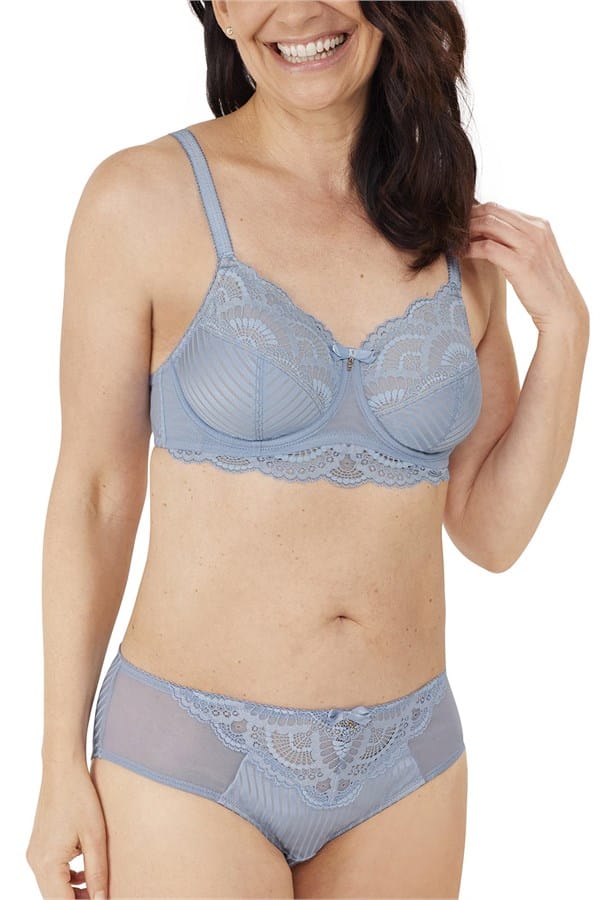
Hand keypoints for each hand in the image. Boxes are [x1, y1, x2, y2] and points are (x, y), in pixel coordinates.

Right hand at [26, 763, 107, 898]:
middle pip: (54, 899)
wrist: (63, 770)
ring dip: (72, 894)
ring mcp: (35, 855)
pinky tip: (84, 874)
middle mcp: (36, 862)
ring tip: (96, 889)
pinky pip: (50, 874)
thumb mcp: (95, 837)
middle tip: (101, 896)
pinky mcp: (39, 847)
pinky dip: (66, 880)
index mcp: (47, 863)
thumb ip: (97, 873)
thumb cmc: (80, 798)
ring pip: (52, 888)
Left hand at [464, 201, 588, 333]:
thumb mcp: (534, 254)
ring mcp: (529, 245)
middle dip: (468, 219)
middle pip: (492, 212)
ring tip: (453, 241)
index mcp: (539, 224)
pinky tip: (460, 255)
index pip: (500, 209)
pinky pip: (487, 248)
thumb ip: (517, 240)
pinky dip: (470, 249)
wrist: (561, 308)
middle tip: (451, 231)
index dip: (477, 214)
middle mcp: (535, 230)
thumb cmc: (543, 285)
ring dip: (467, 232)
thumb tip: (487, 233)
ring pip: (489, 225)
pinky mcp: (521, 263)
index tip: (460, 225)